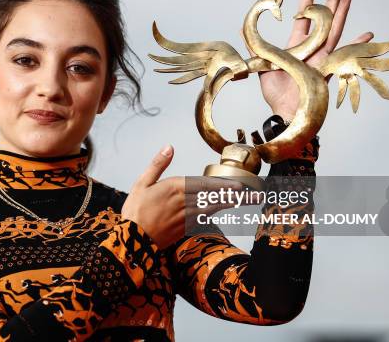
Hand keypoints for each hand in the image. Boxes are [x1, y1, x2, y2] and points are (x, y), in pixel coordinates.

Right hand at [121, 145, 243, 248]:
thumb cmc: (135, 212)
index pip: (204, 185)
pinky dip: (219, 213)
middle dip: (236, 195)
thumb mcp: (142, 183)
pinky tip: (227, 210)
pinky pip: (206, 218)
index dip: (223, 185)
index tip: (239, 186)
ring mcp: (186, 217)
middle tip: (256, 194)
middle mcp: (184, 202)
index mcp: (174, 188)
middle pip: (215, 197)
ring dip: (232, 204)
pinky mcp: (185, 228)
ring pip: (214, 208)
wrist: (131, 241)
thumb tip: (169, 147)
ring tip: (248, 200)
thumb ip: (158, 164)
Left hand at [244, 0, 373, 120]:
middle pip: (324, 21)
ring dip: (342, 14)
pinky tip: (366, 34)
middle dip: (331, 3)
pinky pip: (344, 55)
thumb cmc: (275, 93)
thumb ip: (255, 47)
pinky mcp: (328, 69)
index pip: (303, 20)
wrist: (285, 111)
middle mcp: (311, 50)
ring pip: (334, 31)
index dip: (307, 3)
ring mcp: (322, 58)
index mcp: (295, 48)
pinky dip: (356, 45)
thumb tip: (242, 29)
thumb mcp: (262, 65)